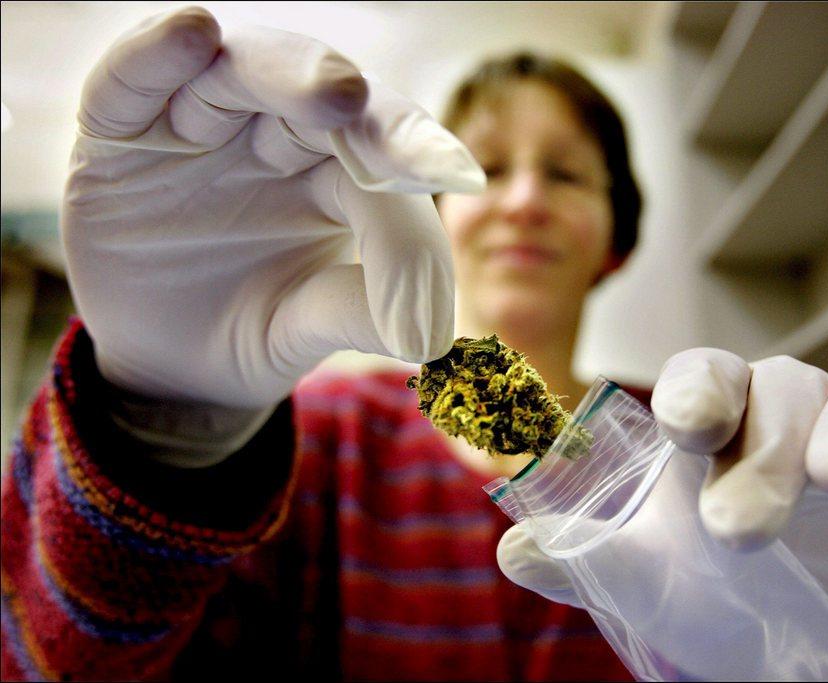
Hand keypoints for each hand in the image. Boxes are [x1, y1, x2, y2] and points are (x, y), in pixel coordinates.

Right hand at [63, 7, 483, 408]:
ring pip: (236, 73)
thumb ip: (356, 310)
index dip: (411, 157)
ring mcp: (196, 126)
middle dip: (349, 99)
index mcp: (332, 173)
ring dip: (278, 72)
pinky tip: (191, 32)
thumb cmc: (250, 328)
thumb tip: (432, 335)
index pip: (377, 154)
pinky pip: (132, 81)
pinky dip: (154, 53)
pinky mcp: (119, 132)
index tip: (457, 173)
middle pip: (316, 93)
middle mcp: (271, 135)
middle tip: (370, 108)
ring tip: (329, 89)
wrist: (167, 364)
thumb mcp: (305, 324)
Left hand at [498, 339, 827, 651]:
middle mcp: (781, 411)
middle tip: (740, 533)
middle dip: (763, 458)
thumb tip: (515, 553)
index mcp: (712, 419)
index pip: (703, 380)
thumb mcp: (641, 577)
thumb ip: (583, 559)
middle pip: (780, 399)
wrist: (777, 632)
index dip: (697, 395)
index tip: (688, 432)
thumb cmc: (702, 585)